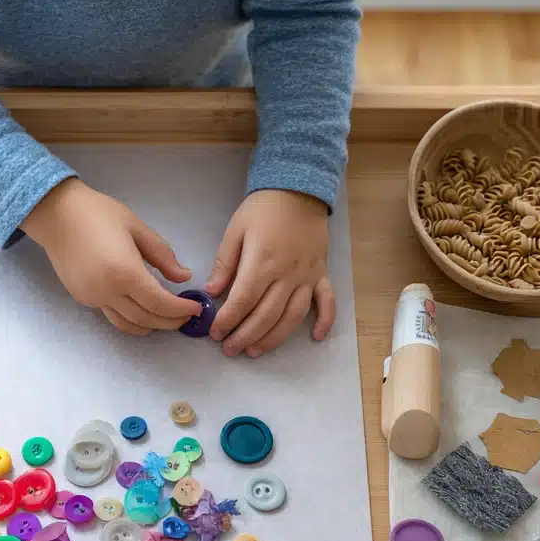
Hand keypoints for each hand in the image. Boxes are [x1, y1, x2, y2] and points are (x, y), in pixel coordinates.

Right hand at [21, 178, 201, 334]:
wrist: (56, 215)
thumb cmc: (98, 214)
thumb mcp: (137, 227)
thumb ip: (162, 255)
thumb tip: (183, 277)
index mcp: (125, 272)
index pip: (160, 303)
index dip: (181, 310)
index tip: (196, 308)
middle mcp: (108, 291)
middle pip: (147, 319)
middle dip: (171, 322)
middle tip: (186, 317)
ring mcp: (93, 298)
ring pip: (128, 325)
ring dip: (151, 326)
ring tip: (167, 318)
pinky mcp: (83, 299)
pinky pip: (113, 316)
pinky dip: (132, 318)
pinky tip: (142, 308)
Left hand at [205, 189, 335, 356]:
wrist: (298, 189)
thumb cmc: (262, 209)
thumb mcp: (235, 231)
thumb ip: (225, 263)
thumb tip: (212, 291)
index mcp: (263, 262)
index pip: (243, 300)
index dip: (228, 320)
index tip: (215, 333)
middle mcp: (287, 274)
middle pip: (266, 315)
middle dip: (245, 336)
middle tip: (230, 349)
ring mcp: (307, 276)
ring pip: (292, 316)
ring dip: (274, 338)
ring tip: (256, 351)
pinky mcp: (321, 273)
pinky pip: (327, 301)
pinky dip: (325, 321)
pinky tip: (316, 337)